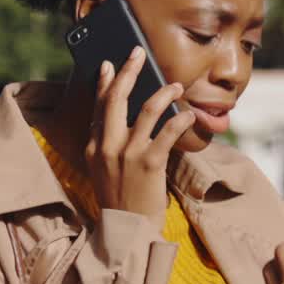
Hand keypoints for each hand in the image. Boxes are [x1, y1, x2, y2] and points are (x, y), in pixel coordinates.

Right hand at [85, 46, 196, 232]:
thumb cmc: (119, 200)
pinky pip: (167, 133)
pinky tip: (188, 114)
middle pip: (117, 98)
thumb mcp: (102, 171)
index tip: (108, 64)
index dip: (103, 83)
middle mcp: (108, 146)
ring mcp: (128, 154)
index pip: (98, 106)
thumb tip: (120, 121)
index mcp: (94, 146)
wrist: (126, 230)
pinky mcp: (149, 164)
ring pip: (146, 110)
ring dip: (163, 92)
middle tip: (138, 54)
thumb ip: (107, 146)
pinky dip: (179, 119)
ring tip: (176, 86)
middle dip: (128, 71)